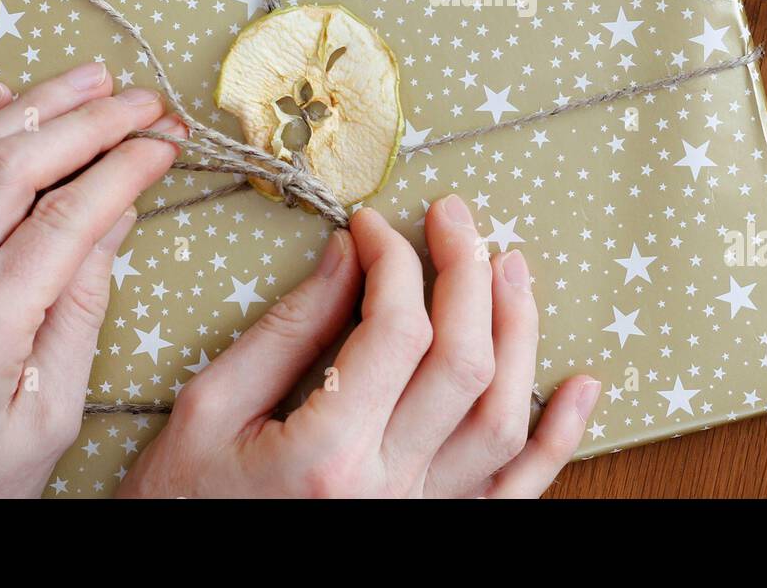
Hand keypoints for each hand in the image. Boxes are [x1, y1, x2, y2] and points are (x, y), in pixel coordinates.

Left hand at [0, 62, 183, 497]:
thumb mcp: (49, 412)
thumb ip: (80, 306)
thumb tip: (116, 213)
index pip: (65, 219)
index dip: (124, 168)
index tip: (166, 142)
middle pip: (10, 169)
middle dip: (87, 122)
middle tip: (144, 100)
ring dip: (32, 107)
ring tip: (92, 78)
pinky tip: (2, 95)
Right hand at [118, 198, 598, 497]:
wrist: (184, 580)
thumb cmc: (182, 501)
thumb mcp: (210, 407)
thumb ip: (286, 330)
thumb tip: (349, 253)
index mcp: (325, 455)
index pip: (395, 329)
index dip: (394, 259)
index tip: (373, 224)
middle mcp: (388, 489)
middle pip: (464, 361)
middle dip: (465, 271)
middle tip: (453, 215)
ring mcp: (423, 516)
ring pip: (503, 417)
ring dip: (519, 333)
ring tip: (510, 266)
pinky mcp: (440, 532)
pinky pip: (518, 489)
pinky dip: (561, 438)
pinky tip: (583, 385)